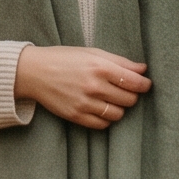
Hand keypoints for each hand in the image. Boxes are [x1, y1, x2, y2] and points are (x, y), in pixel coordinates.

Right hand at [14, 44, 150, 128]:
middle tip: (124, 90)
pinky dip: (106, 119)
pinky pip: (102, 125)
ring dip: (119, 108)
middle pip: (129, 100)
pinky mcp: (76, 116)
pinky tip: (100, 108)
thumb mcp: (92, 53)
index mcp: (100, 67)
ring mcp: (84, 103)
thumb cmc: (64, 59)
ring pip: (118, 114)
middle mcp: (94, 86)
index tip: (144, 84)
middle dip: (131, 96)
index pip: (135, 82)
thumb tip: (143, 69)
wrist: (34, 72)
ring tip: (110, 100)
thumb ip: (119, 61)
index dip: (144, 85)